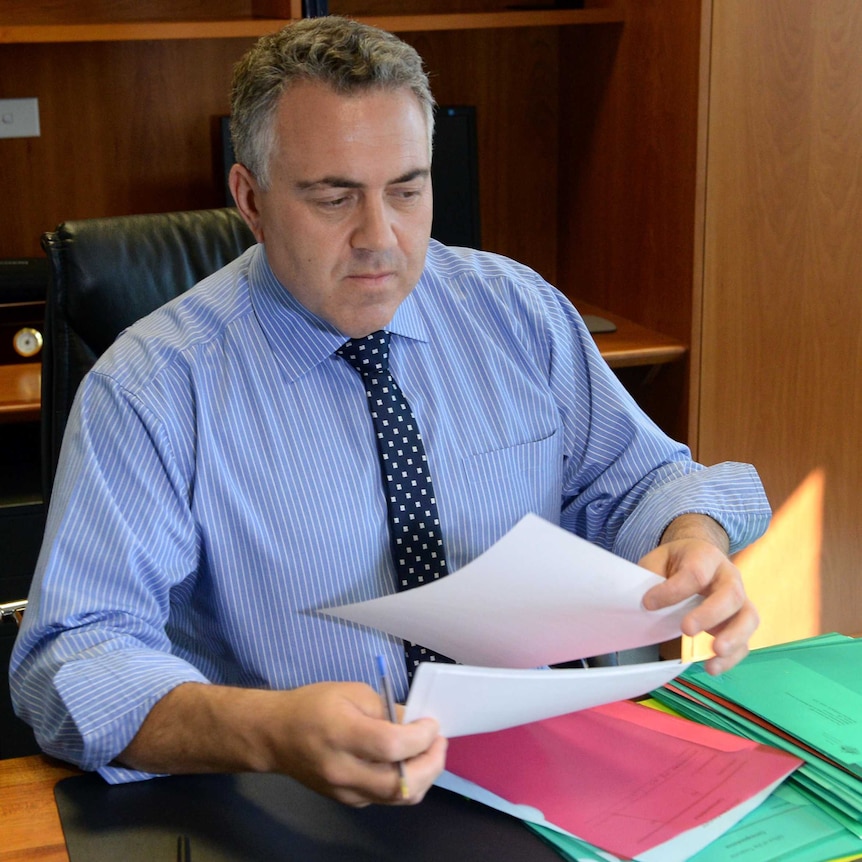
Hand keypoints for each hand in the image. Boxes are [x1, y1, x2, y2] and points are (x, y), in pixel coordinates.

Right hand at [119, 680, 445, 806]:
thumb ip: (386, 708)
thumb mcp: (351, 691)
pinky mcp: (347, 800)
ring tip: (430, 753)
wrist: (275, 735)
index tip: (433, 724)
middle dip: (431, 763)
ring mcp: (345, 790)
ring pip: (397, 798)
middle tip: (439, 742)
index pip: (392, 745)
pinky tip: (407, 762)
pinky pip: (385, 798)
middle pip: (401, 783)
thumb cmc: (313, 705)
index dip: (421, 737)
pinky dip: (404, 782)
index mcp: (342, 734)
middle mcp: (344, 769)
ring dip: (423, 777)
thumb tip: (415, 721)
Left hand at [638, 516, 758, 674]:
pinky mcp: (740, 622)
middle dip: (710, 614)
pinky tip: (712, 667)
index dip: (673, 590)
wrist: (699, 558)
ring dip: (733, 637)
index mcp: (706, 556)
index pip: (696, 572)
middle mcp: (729, 576)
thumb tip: (648, 604)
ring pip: (748, 617)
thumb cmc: (676, 562)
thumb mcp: (659, 559)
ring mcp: (740, 599)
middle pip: (730, 594)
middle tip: (686, 629)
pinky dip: (732, 657)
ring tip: (714, 652)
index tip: (648, 603)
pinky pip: (745, 640)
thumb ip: (652, 576)